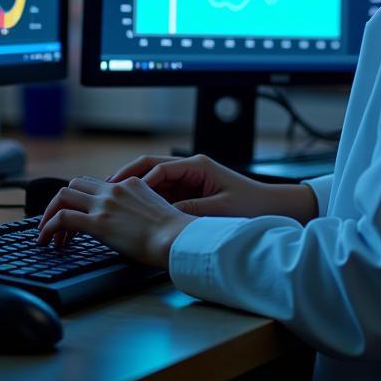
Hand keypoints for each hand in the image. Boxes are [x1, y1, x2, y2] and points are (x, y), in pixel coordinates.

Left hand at [36, 175, 194, 267]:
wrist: (176, 238)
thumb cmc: (173, 232)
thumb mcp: (157, 209)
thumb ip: (139, 209)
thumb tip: (133, 223)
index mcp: (130, 184)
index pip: (96, 184)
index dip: (82, 200)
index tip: (77, 216)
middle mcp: (114, 190)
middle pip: (75, 185)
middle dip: (61, 203)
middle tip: (57, 225)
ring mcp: (104, 204)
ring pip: (63, 196)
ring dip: (50, 214)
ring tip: (47, 236)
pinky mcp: (97, 222)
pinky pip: (62, 218)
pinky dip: (48, 228)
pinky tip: (47, 241)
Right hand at [110, 153, 317, 222]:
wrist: (275, 207)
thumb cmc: (252, 206)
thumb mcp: (219, 211)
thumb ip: (190, 212)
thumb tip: (163, 215)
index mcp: (198, 165)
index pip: (158, 168)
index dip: (137, 180)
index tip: (118, 192)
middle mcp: (191, 168)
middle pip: (150, 167)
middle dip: (127, 178)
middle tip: (106, 191)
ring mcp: (190, 178)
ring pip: (154, 179)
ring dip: (135, 189)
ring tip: (113, 201)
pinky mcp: (192, 190)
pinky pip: (163, 191)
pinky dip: (148, 198)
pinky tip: (135, 210)